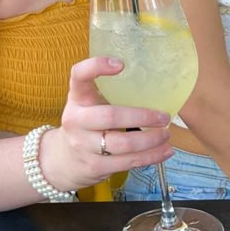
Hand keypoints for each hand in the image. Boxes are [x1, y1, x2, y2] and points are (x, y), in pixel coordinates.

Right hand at [42, 57, 172, 190]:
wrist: (63, 160)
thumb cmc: (87, 123)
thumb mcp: (90, 103)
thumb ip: (109, 92)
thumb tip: (154, 81)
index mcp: (77, 98)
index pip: (79, 75)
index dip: (96, 66)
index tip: (121, 64)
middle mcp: (76, 120)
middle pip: (110, 116)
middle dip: (142, 117)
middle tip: (164, 116)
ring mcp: (83, 145)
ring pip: (122, 144)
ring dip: (150, 140)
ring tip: (166, 135)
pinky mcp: (94, 166)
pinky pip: (126, 162)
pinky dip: (149, 157)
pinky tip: (164, 151)